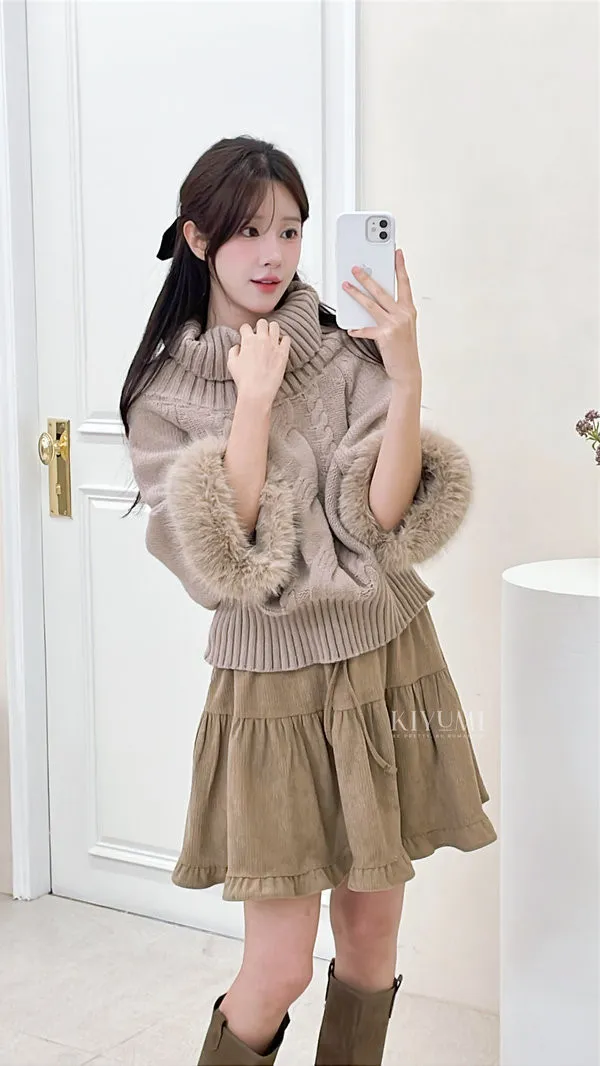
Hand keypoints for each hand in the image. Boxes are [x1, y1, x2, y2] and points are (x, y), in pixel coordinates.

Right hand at [228, 319, 290, 404]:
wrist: (257, 391)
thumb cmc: (243, 379)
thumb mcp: (231, 363)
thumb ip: (233, 351)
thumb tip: (238, 346)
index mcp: (248, 341)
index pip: (246, 327)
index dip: (245, 331)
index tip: (246, 337)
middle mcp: (262, 339)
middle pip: (262, 322)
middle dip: (260, 327)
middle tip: (260, 335)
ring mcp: (274, 345)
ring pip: (275, 326)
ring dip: (272, 330)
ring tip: (271, 337)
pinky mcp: (283, 353)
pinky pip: (286, 339)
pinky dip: (283, 340)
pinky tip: (280, 346)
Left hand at [342, 248, 421, 387]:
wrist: (408, 370)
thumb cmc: (404, 348)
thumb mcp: (403, 326)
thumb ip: (393, 312)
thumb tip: (375, 301)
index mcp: (409, 310)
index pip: (404, 283)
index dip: (400, 267)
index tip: (397, 253)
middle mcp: (403, 314)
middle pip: (382, 291)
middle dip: (367, 278)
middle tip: (356, 268)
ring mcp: (394, 324)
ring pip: (371, 304)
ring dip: (356, 294)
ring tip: (346, 286)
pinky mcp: (385, 335)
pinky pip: (366, 329)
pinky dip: (358, 329)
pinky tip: (351, 328)